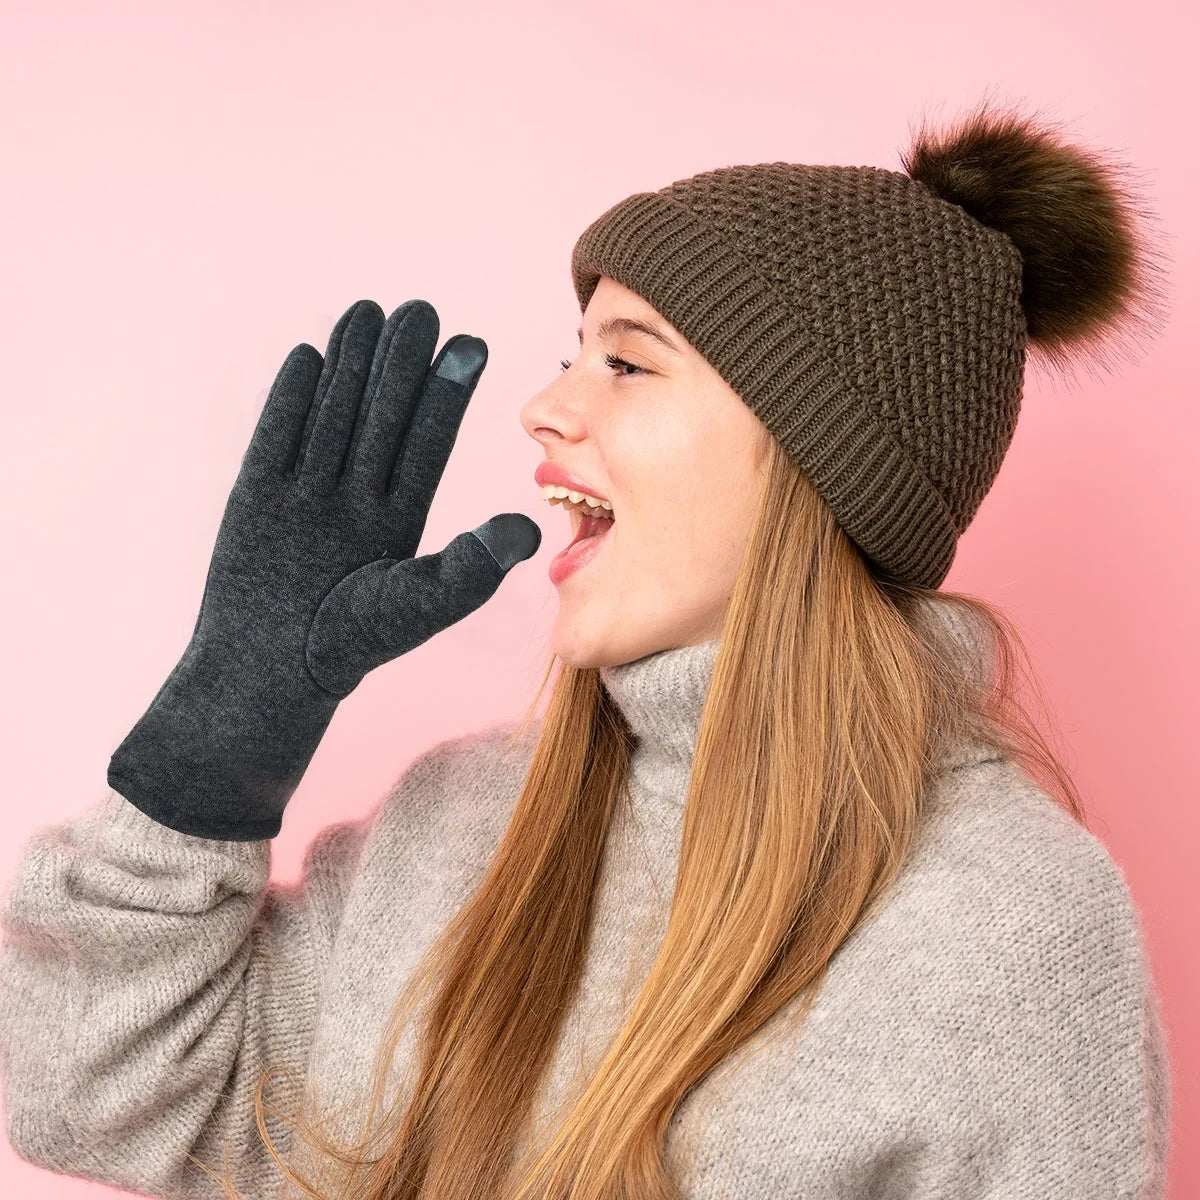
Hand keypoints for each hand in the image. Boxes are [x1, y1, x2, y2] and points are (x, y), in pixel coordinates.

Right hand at [107, 298, 539, 839]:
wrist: (268, 674)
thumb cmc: (349, 647)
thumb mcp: (418, 604)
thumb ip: (470, 566)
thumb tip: (527, 528)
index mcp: (401, 517)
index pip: (428, 442)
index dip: (447, 393)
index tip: (470, 343)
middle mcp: (358, 497)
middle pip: (381, 416)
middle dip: (400, 363)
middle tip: (421, 308)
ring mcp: (306, 492)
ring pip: (332, 415)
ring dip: (349, 365)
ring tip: (367, 310)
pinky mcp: (257, 495)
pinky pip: (277, 437)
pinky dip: (291, 398)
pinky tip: (309, 354)